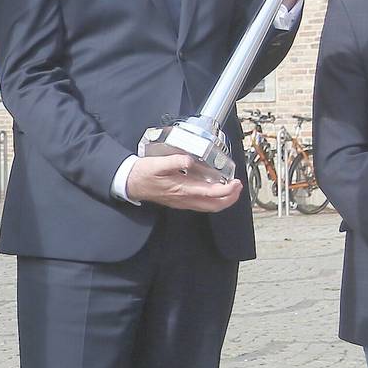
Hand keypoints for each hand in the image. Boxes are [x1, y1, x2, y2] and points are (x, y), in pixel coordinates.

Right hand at [124, 153, 242, 211]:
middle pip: (214, 205)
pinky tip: (215, 190)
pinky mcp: (180, 201)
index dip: (226, 190)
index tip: (235, 182)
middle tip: (238, 187)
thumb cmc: (142, 173)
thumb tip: (190, 160)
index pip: (210, 193)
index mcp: (182, 189)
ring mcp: (182, 202)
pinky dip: (213, 200)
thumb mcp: (157, 164)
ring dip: (223, 200)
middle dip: (230, 198)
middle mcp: (184, 199)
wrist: (129, 184)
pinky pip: (201, 204)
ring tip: (231, 189)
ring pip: (208, 207)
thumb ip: (175, 161)